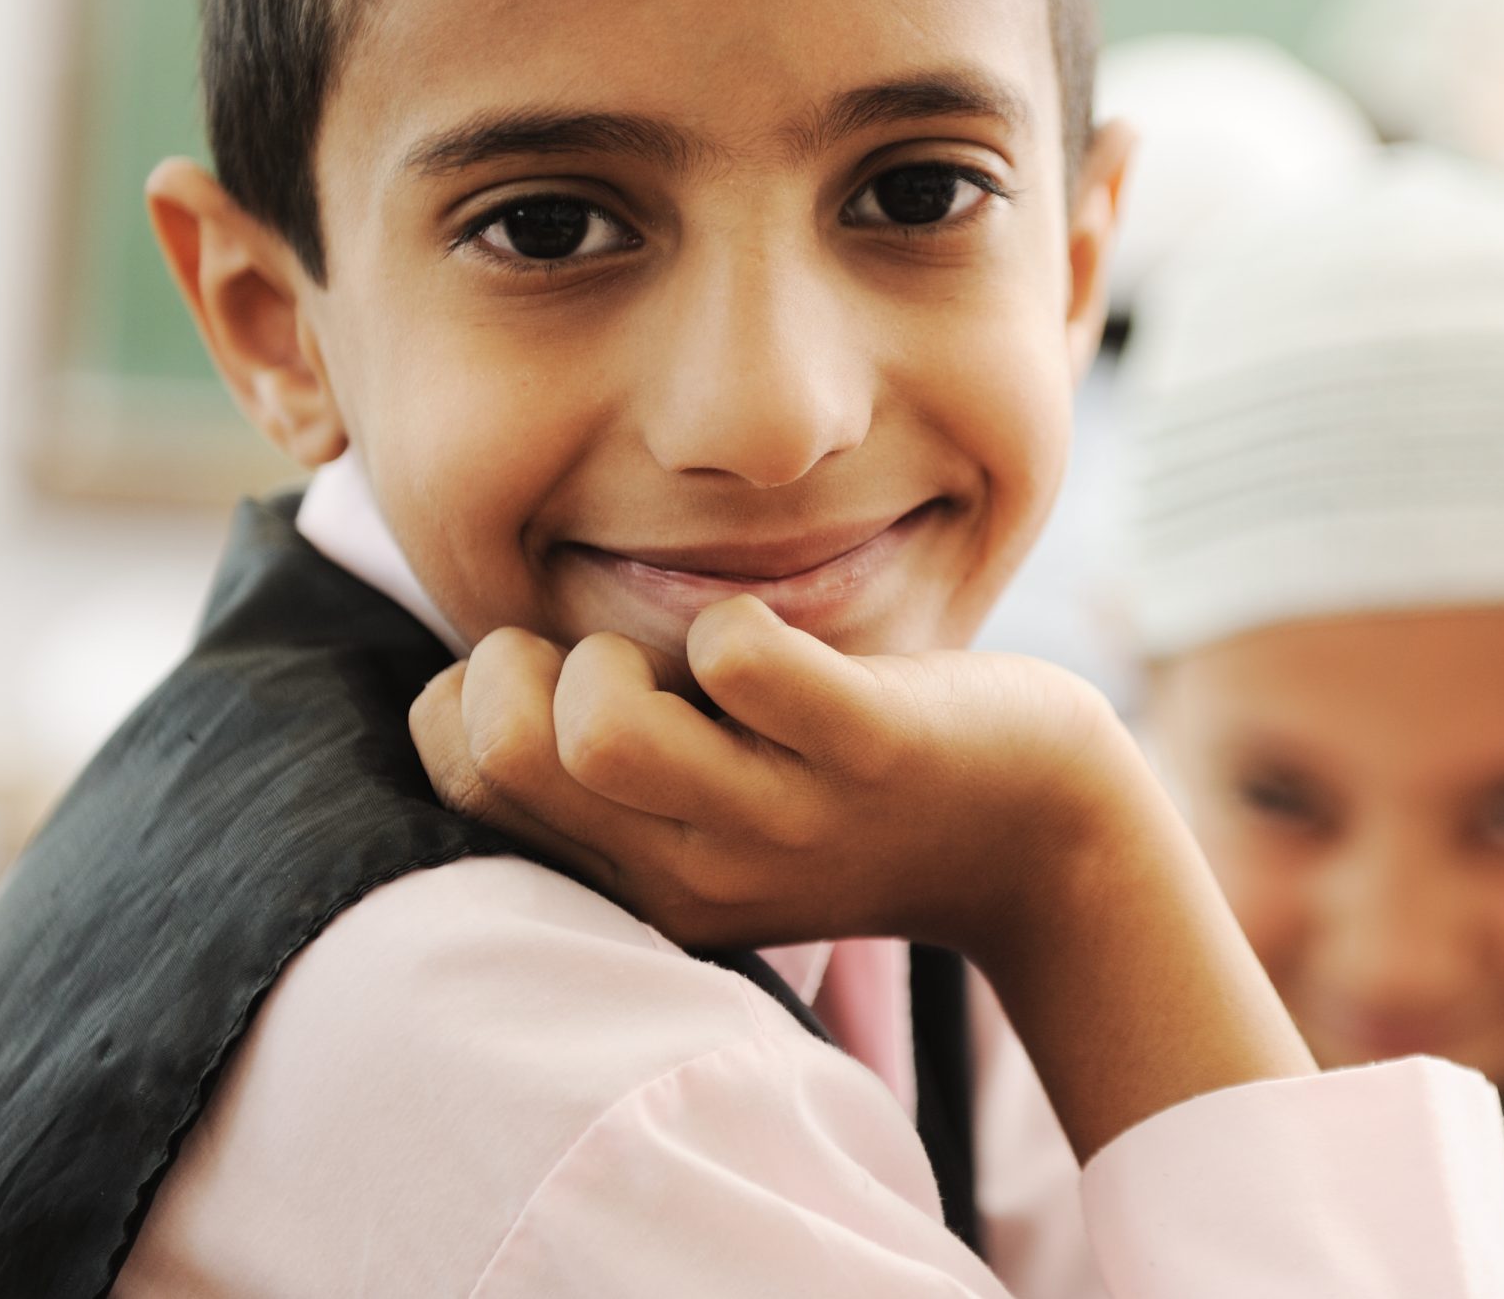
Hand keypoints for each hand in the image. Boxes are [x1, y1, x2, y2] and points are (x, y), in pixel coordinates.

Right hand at [408, 596, 1124, 961]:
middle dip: (519, 665)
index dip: (468, 701)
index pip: (463, 789)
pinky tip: (774, 638)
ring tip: (684, 658)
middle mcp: (695, 872)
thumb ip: (613, 776)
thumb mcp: (716, 819)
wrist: (1041, 842)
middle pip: (507, 759)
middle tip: (607, 654)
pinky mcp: (870, 748)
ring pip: (603, 732)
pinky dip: (738, 620)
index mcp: (640, 882)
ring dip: (619, 650)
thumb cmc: (856, 793)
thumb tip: (485, 668)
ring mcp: (783, 816)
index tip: (550, 676)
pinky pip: (746, 664)